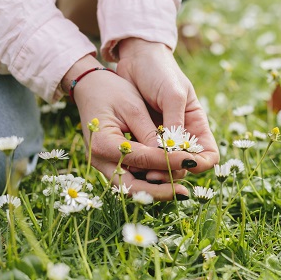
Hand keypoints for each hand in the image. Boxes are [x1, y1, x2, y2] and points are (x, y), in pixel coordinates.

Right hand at [64, 55, 193, 199]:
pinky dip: (147, 182)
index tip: (191, 162)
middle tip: (183, 192)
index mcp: (104, 143)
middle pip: (132, 186)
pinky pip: (129, 179)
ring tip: (178, 189)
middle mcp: (99, 160)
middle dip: (160, 191)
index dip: (168, 162)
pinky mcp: (109, 164)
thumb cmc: (112, 91)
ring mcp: (102, 164)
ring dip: (155, 189)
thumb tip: (171, 155)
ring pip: (131, 187)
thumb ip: (150, 133)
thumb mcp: (133, 107)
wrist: (89, 87)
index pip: (143, 159)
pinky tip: (166, 180)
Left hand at [116, 38, 218, 182]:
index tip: (186, 164)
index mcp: (196, 125)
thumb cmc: (160, 71)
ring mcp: (162, 138)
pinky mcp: (143, 138)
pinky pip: (146, 159)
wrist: (135, 57)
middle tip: (155, 174)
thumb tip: (174, 153)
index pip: (208, 155)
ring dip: (157, 172)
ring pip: (165, 166)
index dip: (201, 164)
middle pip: (185, 166)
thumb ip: (175, 123)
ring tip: (143, 173)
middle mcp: (181, 136)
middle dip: (173, 172)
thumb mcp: (172, 95)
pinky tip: (132, 165)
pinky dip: (142, 165)